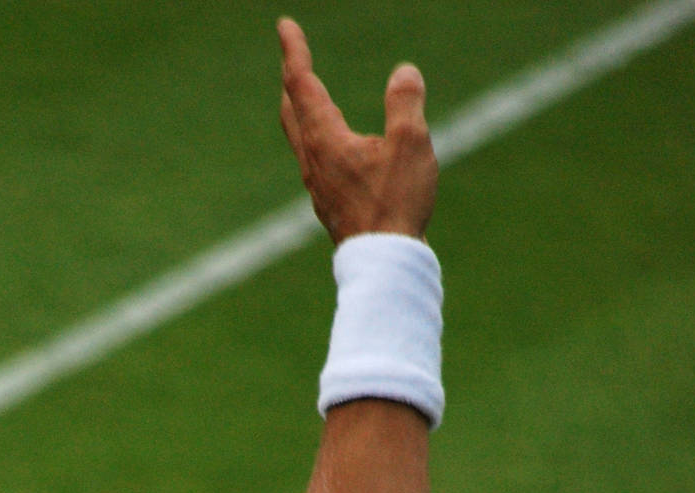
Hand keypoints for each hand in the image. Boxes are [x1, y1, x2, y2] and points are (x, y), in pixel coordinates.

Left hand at [277, 18, 436, 243]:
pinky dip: (316, 140)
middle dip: (291, 81)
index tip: (284, 26)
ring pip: (299, 139)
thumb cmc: (395, 205)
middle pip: (291, 111)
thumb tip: (403, 72)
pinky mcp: (329, 207)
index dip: (294, 51)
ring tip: (306, 99)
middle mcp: (312, 162)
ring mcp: (318, 187)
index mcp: (324, 139)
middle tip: (293, 60)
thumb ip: (405, 102)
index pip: (302, 84)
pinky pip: (315, 163)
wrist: (383, 265)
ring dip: (300, 111)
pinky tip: (330, 150)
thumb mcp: (410, 143)